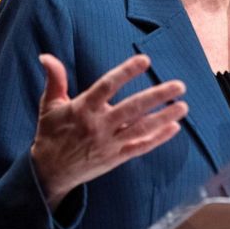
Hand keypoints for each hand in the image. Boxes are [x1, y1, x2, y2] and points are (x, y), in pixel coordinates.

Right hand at [30, 53, 187, 209]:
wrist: (49, 172)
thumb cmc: (51, 134)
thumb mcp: (49, 105)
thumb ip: (55, 79)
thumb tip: (46, 56)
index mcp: (83, 109)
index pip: (107, 86)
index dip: (126, 72)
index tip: (145, 60)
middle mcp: (98, 126)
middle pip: (132, 108)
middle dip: (157, 96)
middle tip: (179, 86)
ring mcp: (109, 143)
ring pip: (141, 128)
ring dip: (164, 117)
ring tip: (183, 106)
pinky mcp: (115, 158)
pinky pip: (140, 147)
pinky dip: (158, 138)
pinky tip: (174, 127)